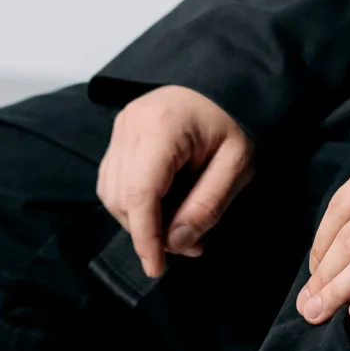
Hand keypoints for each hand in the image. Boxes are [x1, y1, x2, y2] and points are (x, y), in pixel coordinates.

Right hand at [96, 86, 254, 280]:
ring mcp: (120, 128)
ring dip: (139, 220)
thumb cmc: (234, 121)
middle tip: (188, 243)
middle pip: (122, 198)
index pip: (140, 194)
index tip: (156, 268)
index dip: (146, 237)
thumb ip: (207, 206)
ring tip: (178, 224)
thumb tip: (175, 244)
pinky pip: (112, 182)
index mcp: (162, 128)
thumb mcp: (237, 165)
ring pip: (112, 194)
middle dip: (148, 231)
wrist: (223, 81)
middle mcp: (131, 125)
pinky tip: (161, 207)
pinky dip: (132, 204)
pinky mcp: (118, 135)